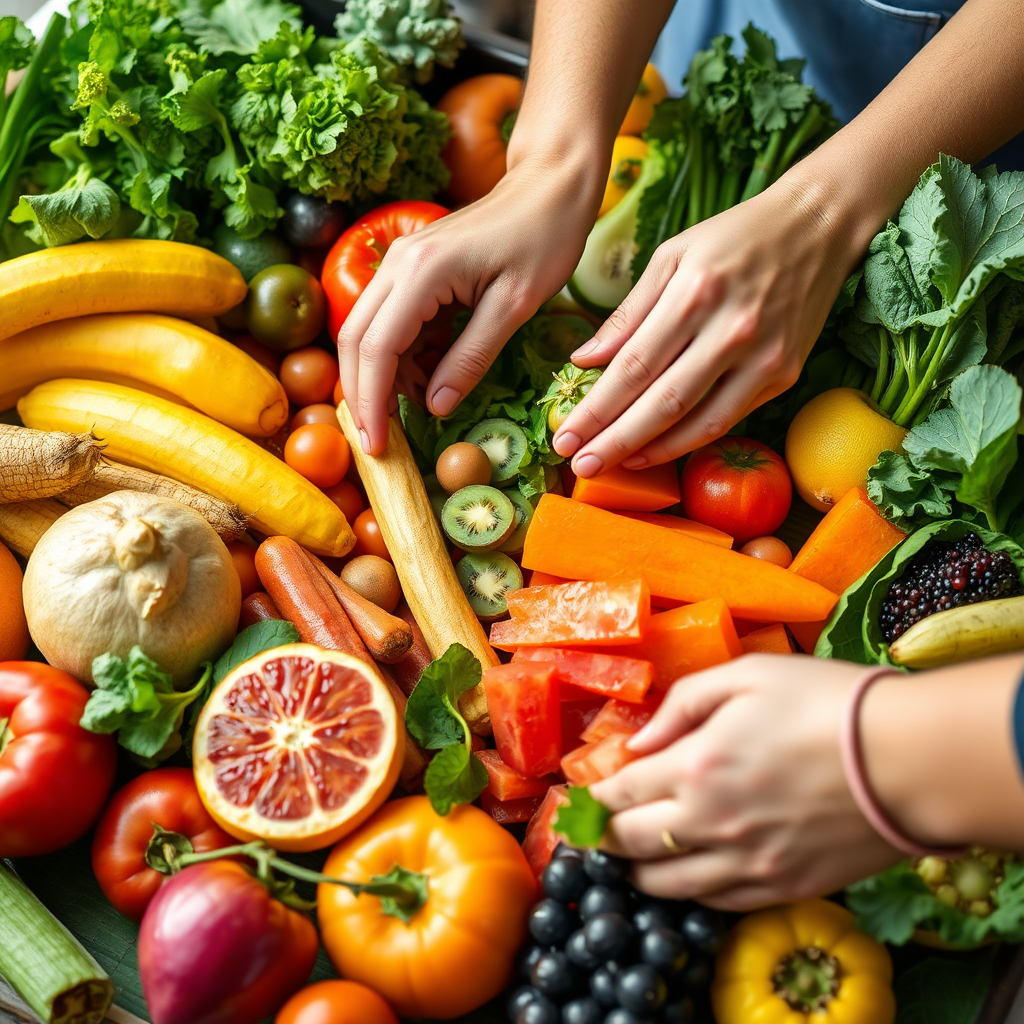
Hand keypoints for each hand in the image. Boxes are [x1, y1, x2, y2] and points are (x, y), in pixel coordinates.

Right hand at [339, 154, 601, 454]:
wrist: (549, 186)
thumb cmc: (542, 240)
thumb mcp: (514, 308)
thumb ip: (470, 358)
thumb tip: (434, 407)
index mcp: (421, 273)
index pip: (376, 349)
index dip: (371, 402)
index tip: (376, 446)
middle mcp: (397, 265)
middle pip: (356, 340)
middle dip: (364, 396)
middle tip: (380, 443)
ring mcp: (400, 264)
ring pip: (368, 332)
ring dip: (384, 377)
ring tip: (418, 409)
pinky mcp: (411, 269)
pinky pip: (391, 321)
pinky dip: (403, 357)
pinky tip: (430, 378)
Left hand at [552, 172, 861, 476]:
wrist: (819, 227)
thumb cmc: (735, 237)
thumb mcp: (672, 256)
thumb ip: (628, 313)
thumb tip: (583, 360)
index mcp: (695, 292)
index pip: (633, 366)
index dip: (596, 408)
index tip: (564, 435)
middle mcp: (731, 330)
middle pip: (661, 402)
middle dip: (613, 440)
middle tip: (577, 464)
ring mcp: (763, 358)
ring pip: (697, 422)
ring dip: (648, 451)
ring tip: (609, 467)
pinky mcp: (784, 375)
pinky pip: (727, 420)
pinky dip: (687, 442)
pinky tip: (653, 451)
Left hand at [590, 655, 901, 910]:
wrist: (909, 759)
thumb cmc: (826, 703)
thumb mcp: (746, 676)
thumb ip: (683, 704)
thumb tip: (641, 740)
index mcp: (696, 767)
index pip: (620, 794)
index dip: (592, 799)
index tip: (579, 801)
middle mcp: (711, 824)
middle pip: (631, 846)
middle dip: (603, 839)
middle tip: (594, 832)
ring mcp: (747, 863)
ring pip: (667, 886)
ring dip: (638, 871)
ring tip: (631, 858)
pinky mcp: (782, 887)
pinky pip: (716, 902)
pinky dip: (690, 891)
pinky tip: (686, 875)